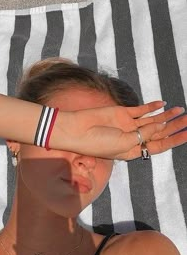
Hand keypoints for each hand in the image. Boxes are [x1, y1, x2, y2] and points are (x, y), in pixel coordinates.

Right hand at [63, 101, 186, 159]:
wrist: (78, 130)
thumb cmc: (99, 143)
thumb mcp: (126, 144)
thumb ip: (145, 134)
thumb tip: (160, 123)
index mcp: (134, 150)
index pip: (159, 145)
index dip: (174, 140)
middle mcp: (133, 138)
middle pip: (158, 132)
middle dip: (174, 126)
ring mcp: (128, 125)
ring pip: (152, 120)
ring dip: (166, 115)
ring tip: (181, 110)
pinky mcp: (122, 113)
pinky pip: (140, 110)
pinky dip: (151, 107)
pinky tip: (162, 104)